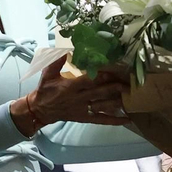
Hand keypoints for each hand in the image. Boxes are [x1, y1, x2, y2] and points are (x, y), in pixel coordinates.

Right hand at [11, 59, 128, 135]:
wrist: (40, 110)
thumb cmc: (45, 90)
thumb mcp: (47, 74)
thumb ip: (55, 62)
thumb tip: (65, 50)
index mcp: (70, 87)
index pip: (87, 81)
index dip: (99, 76)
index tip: (111, 71)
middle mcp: (79, 99)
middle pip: (99, 93)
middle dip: (114, 88)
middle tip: (128, 84)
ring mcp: (83, 109)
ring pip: (102, 106)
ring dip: (117, 102)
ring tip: (131, 98)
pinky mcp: (85, 118)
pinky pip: (101, 120)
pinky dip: (114, 120)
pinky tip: (126, 120)